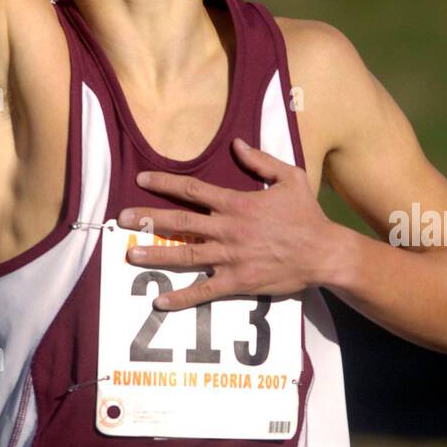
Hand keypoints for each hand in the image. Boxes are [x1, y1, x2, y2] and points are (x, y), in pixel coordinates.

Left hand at [118, 138, 341, 309]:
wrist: (324, 253)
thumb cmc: (307, 215)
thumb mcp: (290, 177)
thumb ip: (261, 160)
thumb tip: (237, 143)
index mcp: (236, 203)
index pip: (192, 190)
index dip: (164, 184)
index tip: (141, 180)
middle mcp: (228, 229)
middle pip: (180, 221)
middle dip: (149, 218)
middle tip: (123, 219)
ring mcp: (230, 257)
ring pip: (186, 255)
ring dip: (156, 254)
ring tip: (130, 255)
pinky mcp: (237, 282)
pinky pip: (204, 291)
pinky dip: (181, 298)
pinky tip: (160, 302)